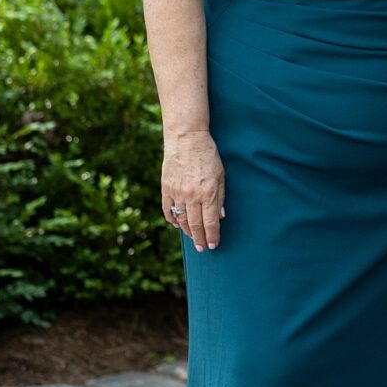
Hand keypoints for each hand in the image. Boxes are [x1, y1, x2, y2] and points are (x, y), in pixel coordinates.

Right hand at [161, 127, 226, 251]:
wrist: (186, 138)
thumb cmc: (207, 154)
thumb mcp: (221, 175)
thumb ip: (220, 197)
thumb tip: (220, 217)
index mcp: (208, 192)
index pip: (210, 223)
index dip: (212, 236)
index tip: (213, 245)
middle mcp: (191, 195)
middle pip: (195, 225)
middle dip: (200, 239)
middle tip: (202, 248)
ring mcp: (177, 192)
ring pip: (181, 220)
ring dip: (187, 232)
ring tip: (192, 238)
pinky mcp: (166, 187)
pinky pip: (167, 209)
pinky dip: (172, 219)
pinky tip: (177, 224)